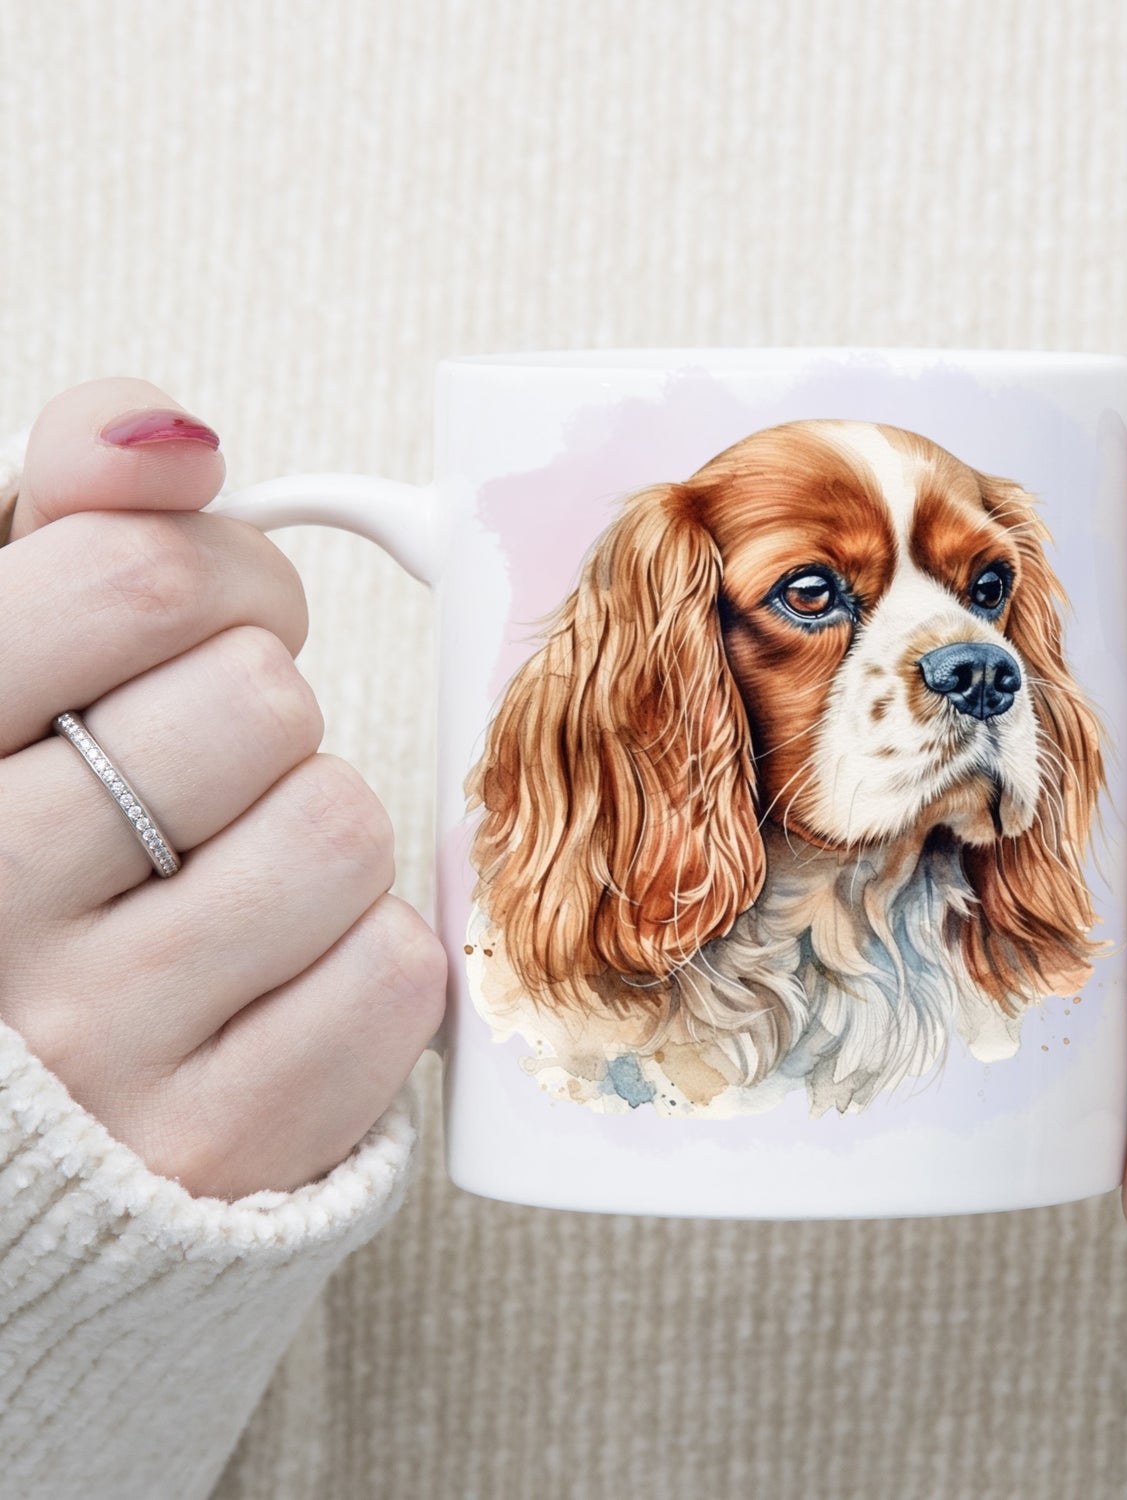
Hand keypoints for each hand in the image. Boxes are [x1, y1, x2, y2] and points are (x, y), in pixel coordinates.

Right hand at [0, 378, 444, 1199]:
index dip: (221, 576)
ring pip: (340, 827)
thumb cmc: (38, 849)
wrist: (38, 1112)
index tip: (209, 619)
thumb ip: (73, 524)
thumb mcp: (10, 669)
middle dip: (264, 712)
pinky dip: (363, 958)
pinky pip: (394, 971)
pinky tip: (274, 979)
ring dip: (315, 833)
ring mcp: (98, 1045)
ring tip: (232, 879)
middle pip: (260, 700)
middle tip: (213, 769)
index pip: (136, 581)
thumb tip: (171, 432)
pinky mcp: (221, 1143)